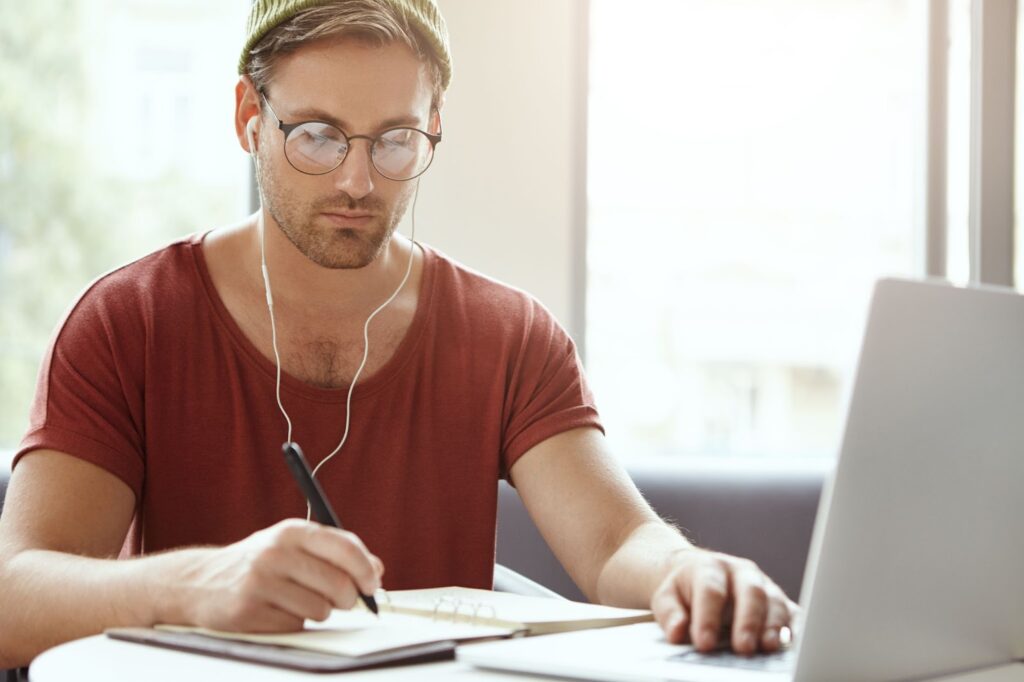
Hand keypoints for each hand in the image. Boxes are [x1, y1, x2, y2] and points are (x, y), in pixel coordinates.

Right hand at [176, 519, 383, 631]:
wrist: (198, 581)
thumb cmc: (258, 562)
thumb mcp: (292, 545)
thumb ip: (334, 552)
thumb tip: (376, 569)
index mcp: (291, 531)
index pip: (344, 547)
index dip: (366, 569)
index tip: (373, 583)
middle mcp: (275, 552)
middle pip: (338, 584)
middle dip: (349, 598)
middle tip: (343, 600)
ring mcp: (259, 582)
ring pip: (320, 609)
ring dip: (319, 611)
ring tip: (298, 600)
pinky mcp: (248, 611)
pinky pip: (295, 625)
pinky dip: (294, 623)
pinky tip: (276, 611)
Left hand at [650, 548, 797, 654]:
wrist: (697, 574)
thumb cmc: (684, 590)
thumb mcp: (667, 597)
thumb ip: (670, 613)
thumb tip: (677, 631)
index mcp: (710, 568)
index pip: (710, 591)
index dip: (708, 618)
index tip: (704, 643)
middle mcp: (741, 572)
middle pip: (750, 592)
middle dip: (748, 621)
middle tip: (743, 647)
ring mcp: (764, 585)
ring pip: (774, 601)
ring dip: (774, 625)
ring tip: (769, 647)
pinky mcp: (779, 601)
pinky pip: (792, 612)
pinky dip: (795, 627)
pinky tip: (793, 643)